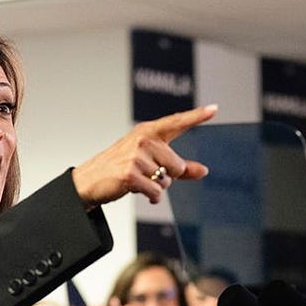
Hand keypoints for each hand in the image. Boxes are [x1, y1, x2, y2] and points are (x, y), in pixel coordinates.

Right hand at [72, 105, 217, 205]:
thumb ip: (180, 165)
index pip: (177, 122)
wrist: (90, 179)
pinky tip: (137, 190)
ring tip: (138, 180)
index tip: (214, 109)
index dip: (197, 116)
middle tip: (147, 174)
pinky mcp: (131, 174)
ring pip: (167, 181)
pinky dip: (152, 197)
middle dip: (167, 176)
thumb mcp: (150, 161)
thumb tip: (204, 170)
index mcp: (148, 132)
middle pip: (177, 166)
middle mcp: (143, 139)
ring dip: (156, 187)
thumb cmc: (121, 167)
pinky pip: (157, 192)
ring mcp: (136, 156)